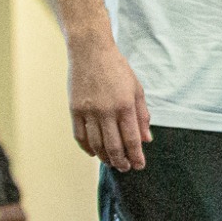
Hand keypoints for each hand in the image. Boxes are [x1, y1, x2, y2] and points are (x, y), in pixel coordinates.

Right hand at [68, 37, 149, 171]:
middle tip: (126, 168)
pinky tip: (94, 153)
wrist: (91, 52)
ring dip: (105, 158)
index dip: (136, 156)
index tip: (140, 165)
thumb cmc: (117, 69)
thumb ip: (142, 115)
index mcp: (125, 105)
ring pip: (96, 144)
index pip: (132, 139)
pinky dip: (87, 148)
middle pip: (114, 146)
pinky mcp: (74, 109)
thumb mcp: (137, 89)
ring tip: (112, 163)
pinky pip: (80, 136)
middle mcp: (107, 111)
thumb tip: (146, 139)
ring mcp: (89, 111)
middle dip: (122, 161)